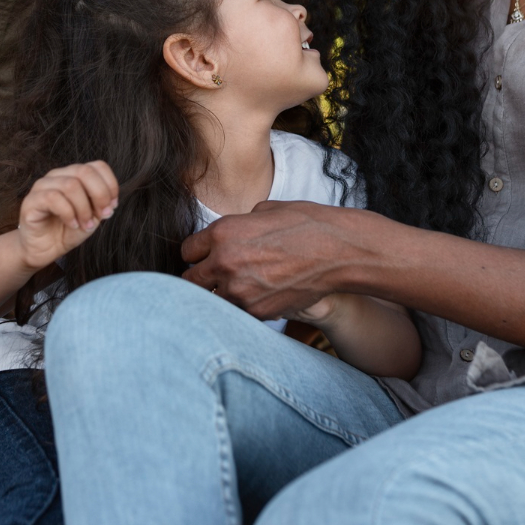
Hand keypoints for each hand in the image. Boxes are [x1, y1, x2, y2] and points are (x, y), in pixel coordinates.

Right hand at [14, 161, 118, 271]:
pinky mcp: (31, 200)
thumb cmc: (68, 230)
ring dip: (84, 208)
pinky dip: (68, 214)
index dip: (110, 185)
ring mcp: (42, 186)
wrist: (45, 249)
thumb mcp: (92, 216)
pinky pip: (53, 198)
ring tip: (85, 224)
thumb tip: (110, 201)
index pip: (97, 166)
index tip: (112, 206)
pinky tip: (72, 224)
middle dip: (99, 195)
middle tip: (102, 215)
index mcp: (74, 175)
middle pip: (84, 171)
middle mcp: (58, 175)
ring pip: (70, 185)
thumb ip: (101, 204)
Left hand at [181, 200, 368, 319]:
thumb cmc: (306, 224)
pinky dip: (244, 306)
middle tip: (214, 276)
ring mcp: (239, 291)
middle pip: (190, 281)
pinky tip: (260, 294)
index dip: (197, 254)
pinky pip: (237, 312)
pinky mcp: (256, 312)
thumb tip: (226, 237)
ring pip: (212, 301)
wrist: (338, 251)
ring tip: (241, 286)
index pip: (186, 251)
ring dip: (221, 295)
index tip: (204, 257)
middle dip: (201, 278)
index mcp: (222, 233)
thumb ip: (238, 226)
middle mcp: (224, 262)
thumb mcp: (265, 211)